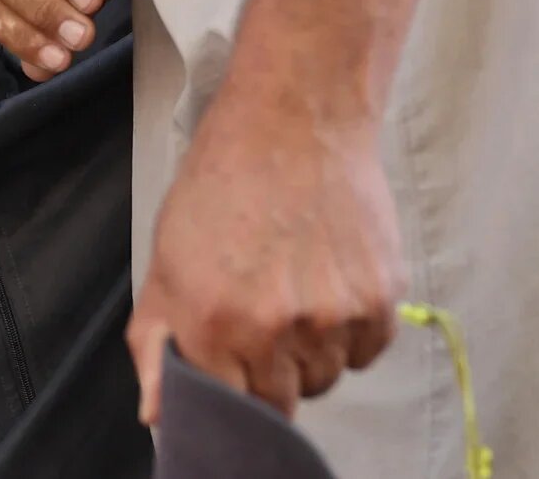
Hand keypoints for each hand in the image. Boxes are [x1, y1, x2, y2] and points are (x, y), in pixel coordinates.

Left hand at [127, 90, 404, 421]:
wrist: (293, 122)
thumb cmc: (221, 186)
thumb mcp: (166, 260)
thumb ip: (156, 343)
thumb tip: (156, 415)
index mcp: (216, 324)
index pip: (235, 408)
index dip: (235, 391)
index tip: (237, 369)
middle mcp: (278, 328)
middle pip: (285, 398)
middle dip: (271, 371)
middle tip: (264, 317)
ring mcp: (335, 315)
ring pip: (328, 375)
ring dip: (313, 351)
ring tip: (297, 289)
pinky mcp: (381, 296)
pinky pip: (368, 350)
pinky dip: (353, 330)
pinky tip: (331, 282)